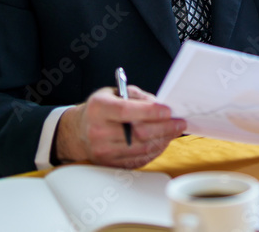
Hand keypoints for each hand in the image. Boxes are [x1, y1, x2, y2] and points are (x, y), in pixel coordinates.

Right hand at [54, 85, 185, 168]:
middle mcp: (98, 132)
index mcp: (98, 109)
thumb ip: (138, 96)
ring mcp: (103, 151)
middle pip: (138, 133)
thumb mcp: (115, 93)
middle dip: (164, 128)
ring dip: (163, 140)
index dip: (151, 111)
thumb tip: (161, 104)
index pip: (127, 111)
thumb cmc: (100, 109)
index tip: (168, 111)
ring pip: (142, 149)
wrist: (79, 132)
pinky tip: (163, 142)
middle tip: (179, 122)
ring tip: (174, 131)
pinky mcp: (110, 164)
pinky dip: (155, 151)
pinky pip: (139, 160)